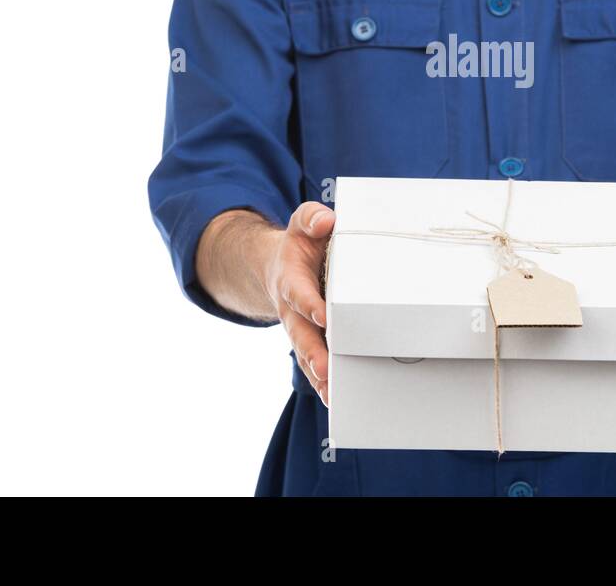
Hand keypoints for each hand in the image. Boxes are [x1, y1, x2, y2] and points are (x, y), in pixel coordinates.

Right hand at [260, 201, 335, 406]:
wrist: (280, 265)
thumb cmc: (301, 244)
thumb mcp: (303, 222)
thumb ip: (313, 218)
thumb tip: (326, 222)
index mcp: (291, 278)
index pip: (299, 292)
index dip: (309, 303)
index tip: (322, 314)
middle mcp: (292, 309)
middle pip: (300, 334)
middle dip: (312, 352)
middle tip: (326, 369)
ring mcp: (299, 328)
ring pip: (306, 354)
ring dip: (318, 374)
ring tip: (332, 392)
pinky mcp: (310, 339)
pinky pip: (313, 363)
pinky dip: (322, 381)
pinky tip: (334, 396)